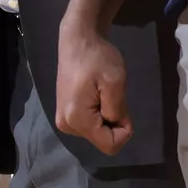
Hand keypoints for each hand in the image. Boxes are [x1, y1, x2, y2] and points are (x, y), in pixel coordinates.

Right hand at [53, 24, 132, 154]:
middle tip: (110, 94)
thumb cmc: (97, 58)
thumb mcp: (115, 82)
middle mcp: (66, 125)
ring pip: (97, 133)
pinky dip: (98, 113)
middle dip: (114, 122)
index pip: (110, 145)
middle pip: (102, 139)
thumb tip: (116, 125)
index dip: (124, 130)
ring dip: (106, 116)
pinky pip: (90, 125)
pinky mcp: (65, 114)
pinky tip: (94, 94)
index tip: (122, 106)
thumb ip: (117, 110)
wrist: (77, 41)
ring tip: (101, 92)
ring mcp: (63, 120)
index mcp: (77, 119)